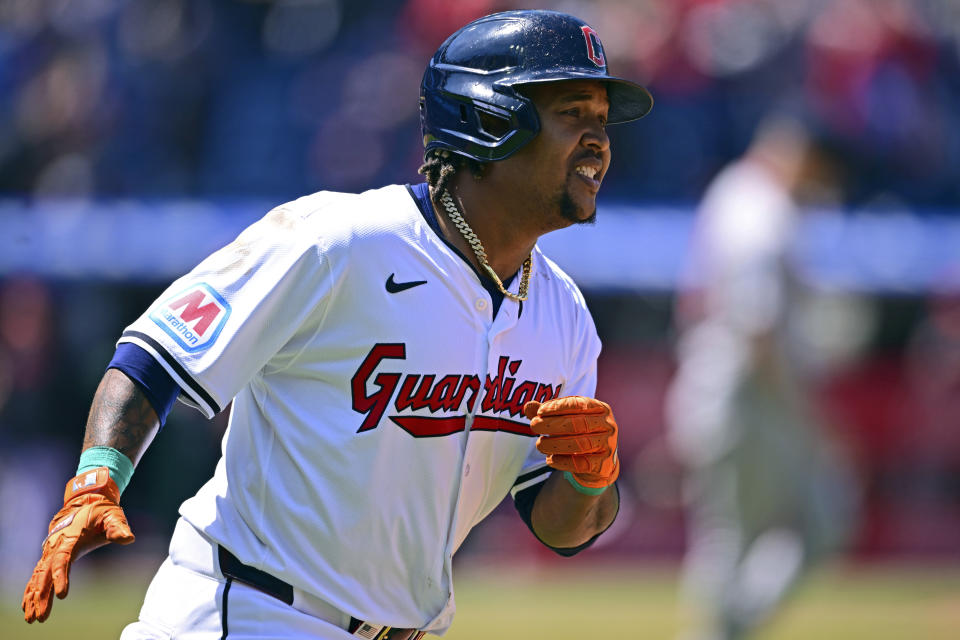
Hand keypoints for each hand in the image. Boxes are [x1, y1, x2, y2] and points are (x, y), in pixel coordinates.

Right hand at [22, 467, 133, 622]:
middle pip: (45, 573)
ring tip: (32, 618)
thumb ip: (118, 527)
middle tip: (40, 616)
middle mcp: (56, 546)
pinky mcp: (50, 556)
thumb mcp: (113, 515)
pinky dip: (31, 590)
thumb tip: (129, 538)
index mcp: (70, 538)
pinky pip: (37, 575)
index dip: (60, 577)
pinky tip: (28, 607)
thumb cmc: (100, 510)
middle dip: (42, 595)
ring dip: (34, 597)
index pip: (63, 560)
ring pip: (38, 577)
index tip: (61, 595)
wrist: (83, 502)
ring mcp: (50, 551)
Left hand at [524, 396, 618, 488]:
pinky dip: (563, 462)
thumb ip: (547, 412)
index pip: (579, 404)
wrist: (599, 461)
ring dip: (555, 444)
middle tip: (534, 426)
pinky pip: (582, 463)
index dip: (558, 407)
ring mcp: (608, 445)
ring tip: (539, 445)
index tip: (540, 411)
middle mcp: (607, 425)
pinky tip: (549, 459)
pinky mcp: (604, 464)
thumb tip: (528, 406)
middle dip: (553, 425)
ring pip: (580, 444)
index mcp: (600, 408)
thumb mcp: (566, 418)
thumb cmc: (579, 433)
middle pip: (578, 424)